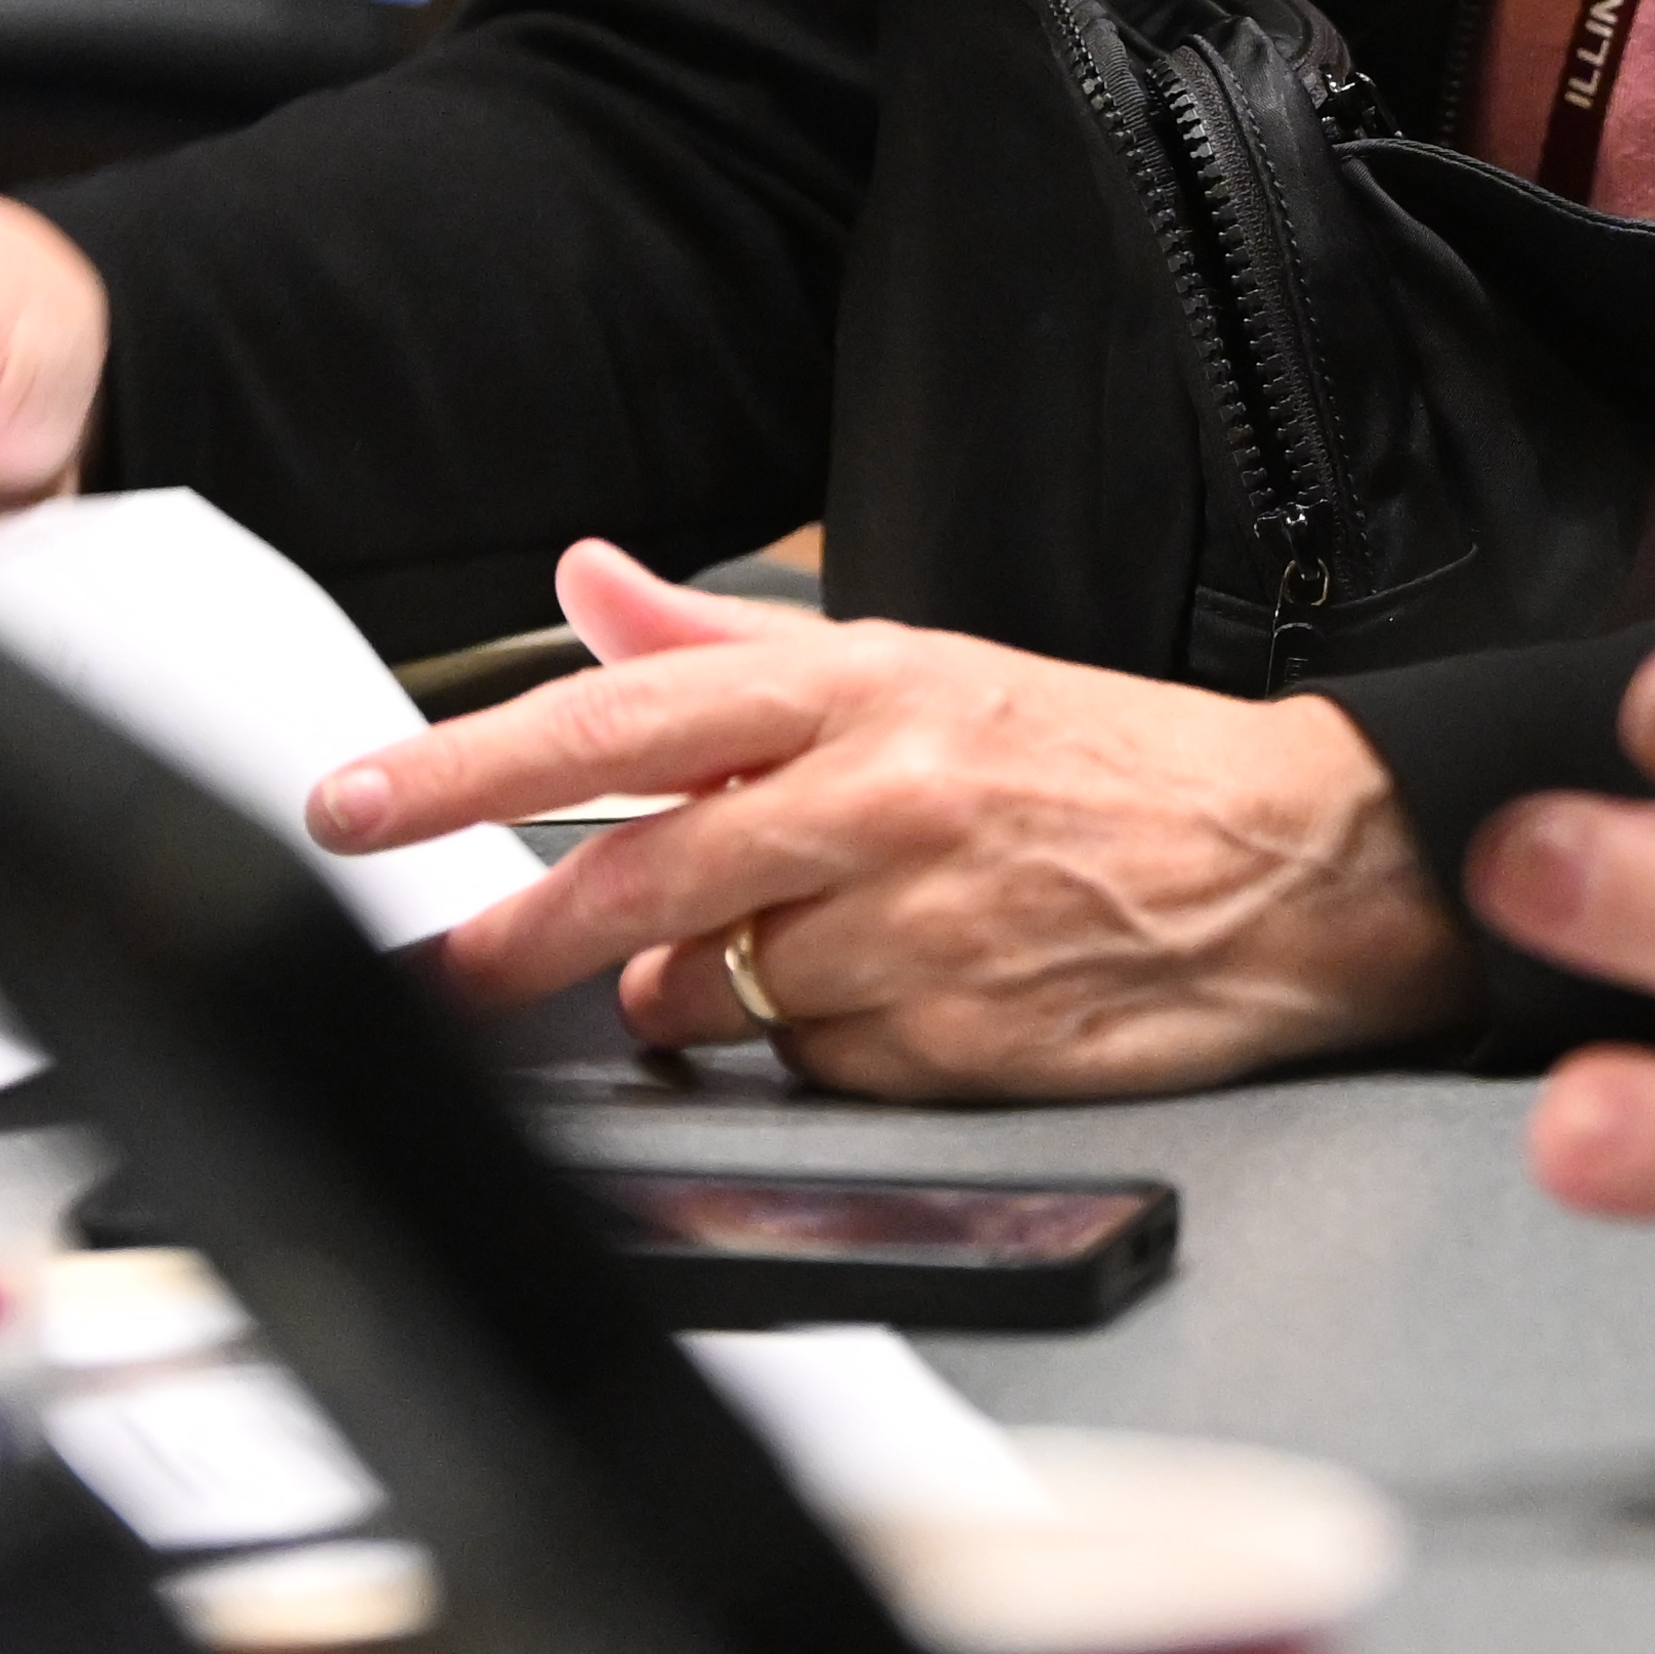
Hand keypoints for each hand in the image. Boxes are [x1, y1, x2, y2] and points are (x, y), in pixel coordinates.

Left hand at [316, 543, 1471, 1098]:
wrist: (1299, 859)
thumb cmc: (1100, 763)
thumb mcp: (920, 668)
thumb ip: (727, 643)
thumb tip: (586, 587)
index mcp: (861, 684)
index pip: (621, 717)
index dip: (467, 767)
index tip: (355, 805)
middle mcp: (884, 794)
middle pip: (634, 878)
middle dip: (509, 940)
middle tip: (443, 970)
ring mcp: (924, 925)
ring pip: (715, 988)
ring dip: (703, 989)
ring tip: (791, 951)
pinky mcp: (961, 1043)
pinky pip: (815, 1066)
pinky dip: (817, 1048)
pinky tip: (892, 1002)